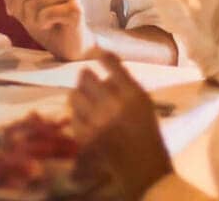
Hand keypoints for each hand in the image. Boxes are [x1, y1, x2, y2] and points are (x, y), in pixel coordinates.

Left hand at [0, 0, 94, 60]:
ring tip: (42, 22)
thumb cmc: (46, 20)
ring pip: (33, 3)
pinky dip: (42, 24)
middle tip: (27, 19)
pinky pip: (45, 14)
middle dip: (19, 9)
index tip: (15, 10)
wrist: (68, 43)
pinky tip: (51, 25)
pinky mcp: (75, 9)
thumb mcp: (23, 4)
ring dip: (32, 19)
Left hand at [69, 52, 172, 199]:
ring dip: (78, 93)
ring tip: (82, 96)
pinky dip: (76, 115)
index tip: (96, 53)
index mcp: (132, 93)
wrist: (142, 166)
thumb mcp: (144, 103)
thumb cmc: (145, 131)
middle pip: (86, 76)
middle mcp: (113, 104)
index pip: (111, 63)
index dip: (101, 55)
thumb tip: (102, 65)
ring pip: (74, 95)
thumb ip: (125, 84)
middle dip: (85, 75)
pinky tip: (83, 116)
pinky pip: (72, 117)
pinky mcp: (86, 137)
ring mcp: (97, 122)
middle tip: (85, 76)